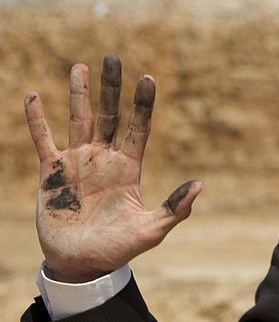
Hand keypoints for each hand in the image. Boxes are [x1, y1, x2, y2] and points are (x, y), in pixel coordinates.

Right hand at [25, 56, 201, 282]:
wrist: (81, 264)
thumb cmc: (118, 249)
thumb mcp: (151, 231)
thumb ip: (174, 208)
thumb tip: (200, 185)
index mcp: (128, 168)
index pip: (138, 128)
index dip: (142, 104)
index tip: (148, 78)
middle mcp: (104, 159)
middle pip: (109, 115)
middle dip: (112, 88)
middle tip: (113, 57)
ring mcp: (77, 163)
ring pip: (79, 120)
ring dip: (79, 94)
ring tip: (80, 67)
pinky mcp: (51, 172)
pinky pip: (43, 140)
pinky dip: (37, 119)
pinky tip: (34, 96)